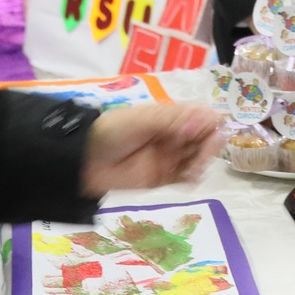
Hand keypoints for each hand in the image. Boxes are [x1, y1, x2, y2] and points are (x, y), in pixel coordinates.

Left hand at [81, 102, 226, 196]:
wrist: (86, 160)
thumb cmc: (113, 131)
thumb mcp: (143, 120)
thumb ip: (173, 121)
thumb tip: (206, 122)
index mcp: (171, 117)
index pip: (202, 117)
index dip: (209, 124)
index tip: (207, 134)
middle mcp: (175, 135)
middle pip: (205, 138)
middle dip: (208, 146)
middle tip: (200, 155)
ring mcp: (171, 157)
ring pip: (199, 158)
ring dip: (202, 162)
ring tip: (192, 168)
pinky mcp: (164, 178)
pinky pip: (186, 178)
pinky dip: (193, 177)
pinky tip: (189, 177)